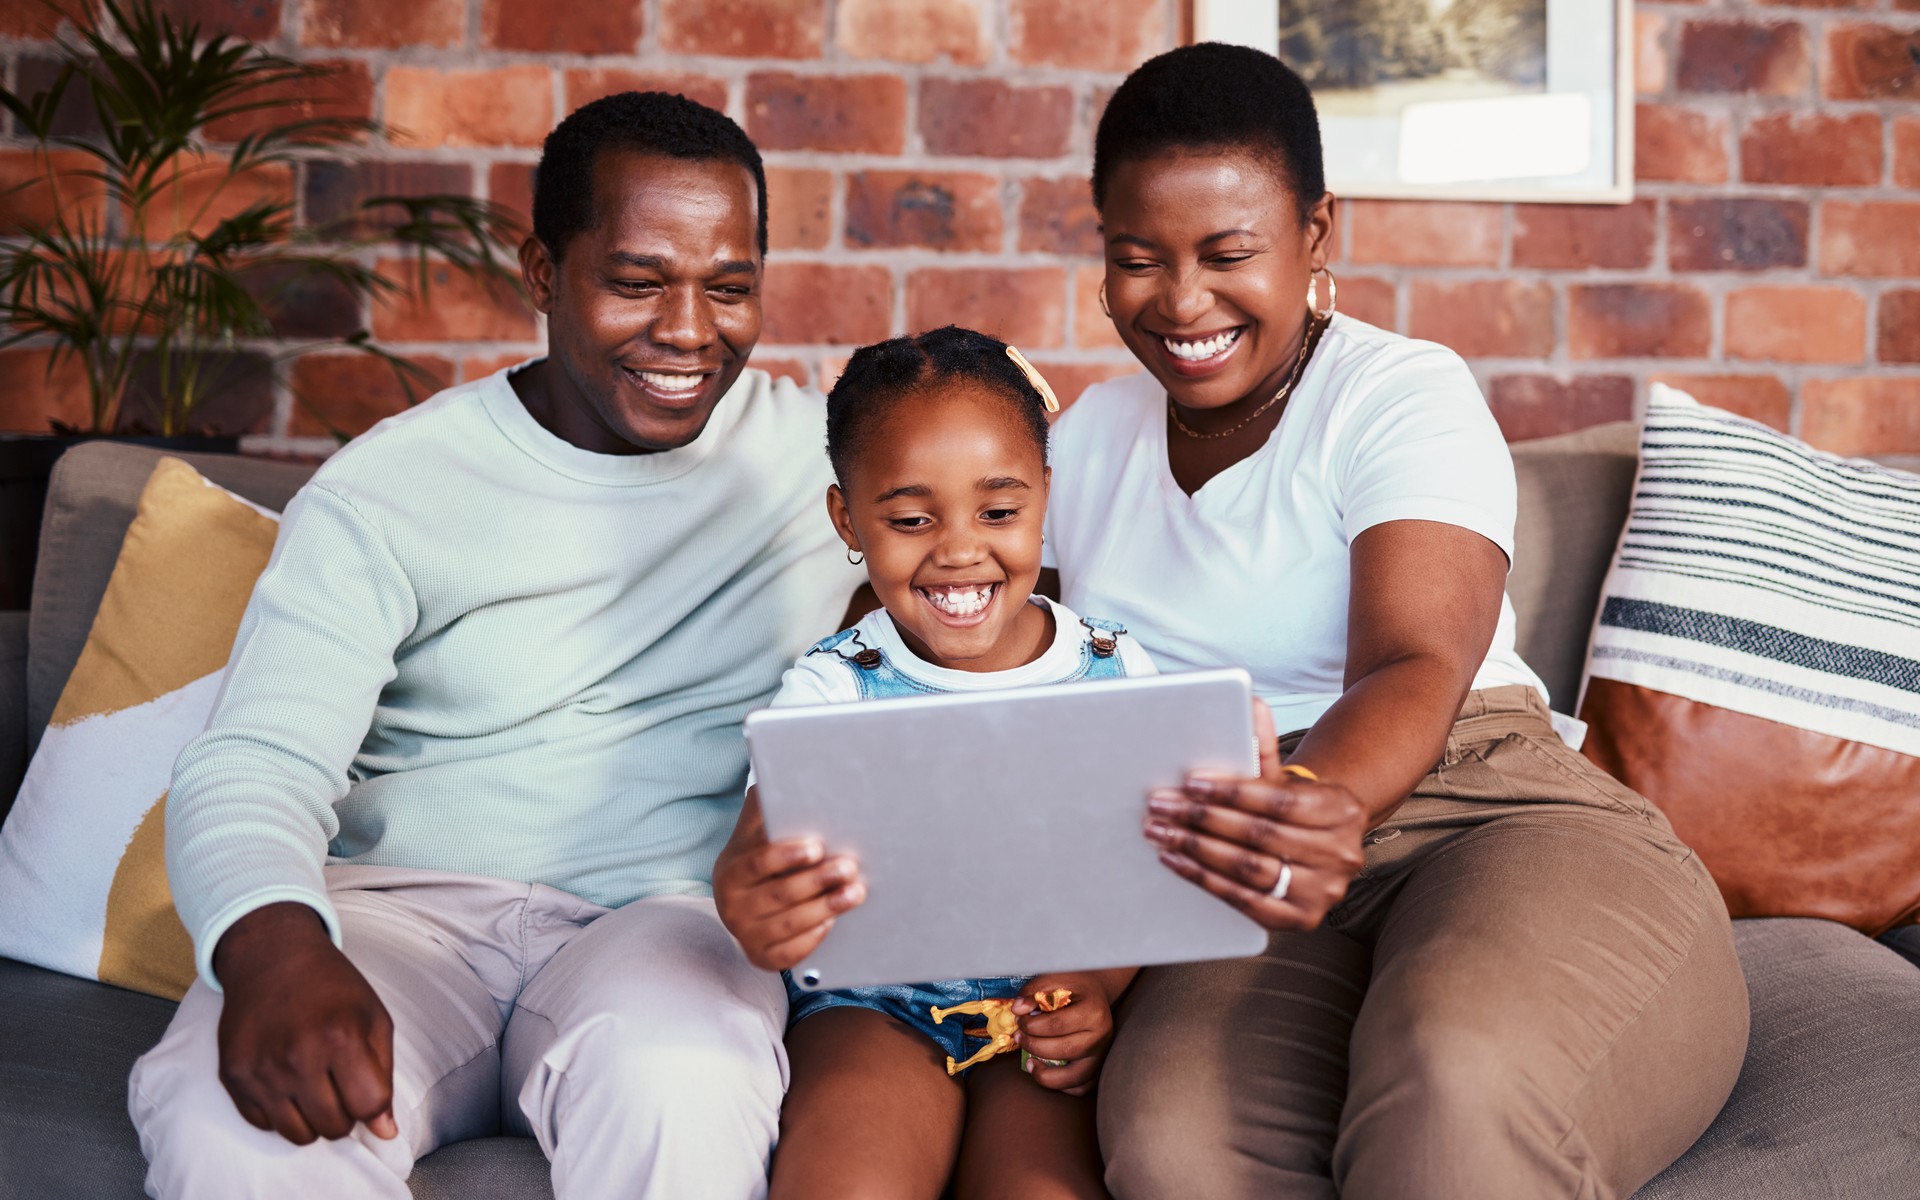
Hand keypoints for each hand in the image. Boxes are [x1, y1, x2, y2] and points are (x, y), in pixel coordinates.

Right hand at [211, 902, 397, 1145]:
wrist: (270, 956)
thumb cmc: (332, 987)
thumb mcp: (373, 1017)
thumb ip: (384, 1076)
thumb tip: (385, 1133)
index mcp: (341, 1037)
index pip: (367, 1106)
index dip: (372, 1104)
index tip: (365, 1087)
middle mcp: (297, 1057)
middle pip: (334, 1127)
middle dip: (345, 1113)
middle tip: (339, 1084)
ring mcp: (261, 1070)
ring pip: (298, 1136)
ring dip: (313, 1119)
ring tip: (315, 1085)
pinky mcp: (233, 1076)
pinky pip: (264, 1125)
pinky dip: (281, 1112)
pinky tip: (286, 1080)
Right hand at [713, 789, 865, 971]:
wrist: (741, 903)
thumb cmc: (758, 858)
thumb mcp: (755, 830)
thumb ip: (766, 807)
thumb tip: (783, 773)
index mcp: (732, 869)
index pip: (759, 861)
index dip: (788, 855)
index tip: (818, 848)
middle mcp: (732, 904)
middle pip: (779, 894)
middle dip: (818, 881)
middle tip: (850, 867)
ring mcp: (746, 933)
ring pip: (789, 923)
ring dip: (826, 907)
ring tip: (855, 892)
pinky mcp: (761, 957)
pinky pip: (789, 953)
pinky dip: (812, 938)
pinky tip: (832, 921)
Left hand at [1011, 970, 1129, 1095]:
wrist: (1095, 993)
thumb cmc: (1072, 986)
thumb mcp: (1053, 979)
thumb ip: (1033, 992)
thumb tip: (1017, 1010)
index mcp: (1093, 1012)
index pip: (1056, 1025)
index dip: (1030, 1025)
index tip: (1019, 1019)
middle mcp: (1102, 1037)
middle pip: (1063, 1051)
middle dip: (1032, 1045)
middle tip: (1019, 1036)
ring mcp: (1102, 1056)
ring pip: (1073, 1078)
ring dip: (1045, 1075)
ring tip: (1029, 1062)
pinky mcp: (1098, 1069)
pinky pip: (1079, 1088)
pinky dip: (1060, 1085)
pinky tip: (1045, 1071)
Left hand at [1143, 700, 1365, 930]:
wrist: (1319, 847)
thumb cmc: (1291, 807)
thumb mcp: (1284, 775)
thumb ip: (1264, 745)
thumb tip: (1249, 702)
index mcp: (1340, 809)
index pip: (1277, 798)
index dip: (1231, 791)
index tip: (1189, 782)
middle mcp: (1340, 853)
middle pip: (1260, 835)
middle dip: (1203, 819)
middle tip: (1160, 806)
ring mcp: (1324, 891)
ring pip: (1249, 869)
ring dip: (1197, 850)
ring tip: (1160, 832)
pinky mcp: (1302, 919)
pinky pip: (1245, 901)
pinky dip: (1205, 880)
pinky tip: (1177, 860)